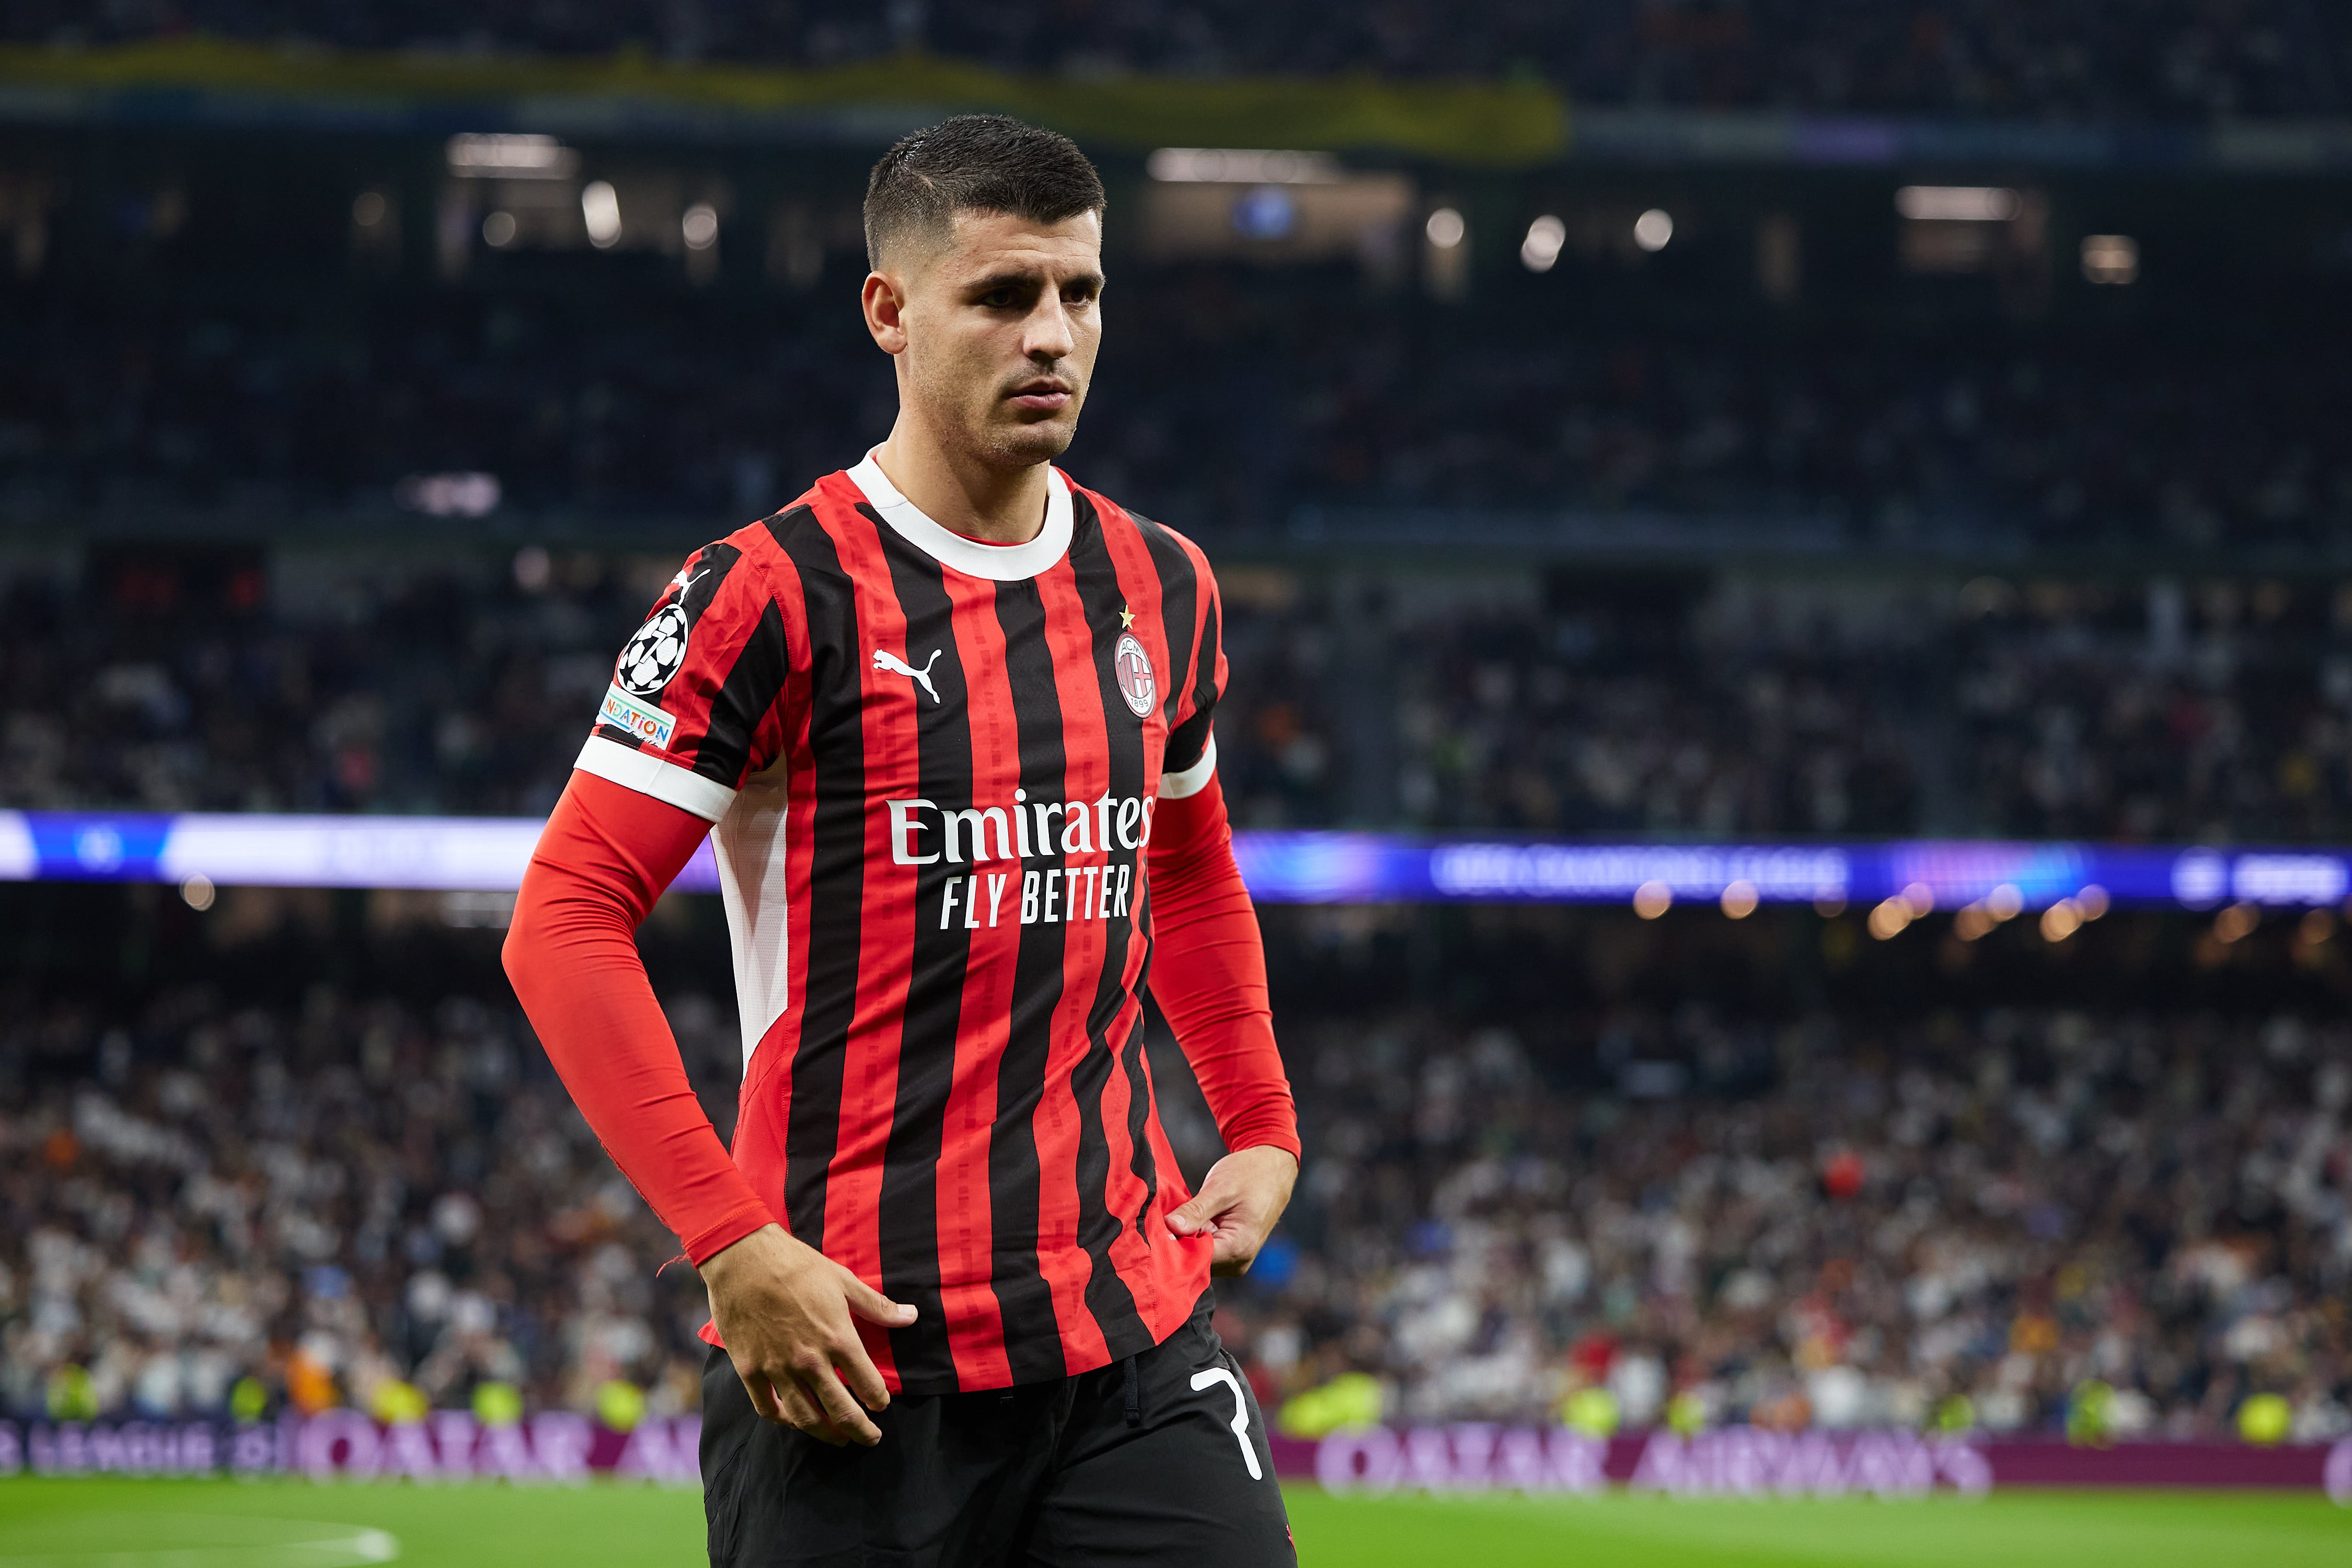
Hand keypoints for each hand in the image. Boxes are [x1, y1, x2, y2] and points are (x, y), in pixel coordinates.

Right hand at [700, 1223, 916, 1446]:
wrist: (743, 1258)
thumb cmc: (796, 1265)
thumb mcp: (843, 1280)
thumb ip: (877, 1306)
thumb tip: (911, 1316)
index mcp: (838, 1338)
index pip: (868, 1384)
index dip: (879, 1400)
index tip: (882, 1405)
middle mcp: (810, 1361)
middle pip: (841, 1411)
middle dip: (860, 1430)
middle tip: (870, 1439)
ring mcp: (777, 1368)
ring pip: (805, 1417)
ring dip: (825, 1434)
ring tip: (837, 1439)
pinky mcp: (750, 1370)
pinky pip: (768, 1408)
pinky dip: (784, 1420)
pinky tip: (794, 1421)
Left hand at [1164, 1145, 1298, 1276]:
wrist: (1272, 1169)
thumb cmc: (1251, 1174)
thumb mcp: (1220, 1189)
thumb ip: (1195, 1211)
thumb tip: (1169, 1227)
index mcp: (1239, 1248)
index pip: (1196, 1260)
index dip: (1172, 1247)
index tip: (1153, 1232)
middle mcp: (1238, 1261)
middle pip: (1195, 1263)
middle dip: (1175, 1245)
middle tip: (1156, 1223)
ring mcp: (1234, 1259)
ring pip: (1197, 1258)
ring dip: (1183, 1241)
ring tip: (1170, 1220)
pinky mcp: (1229, 1252)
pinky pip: (1204, 1251)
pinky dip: (1192, 1238)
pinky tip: (1183, 1222)